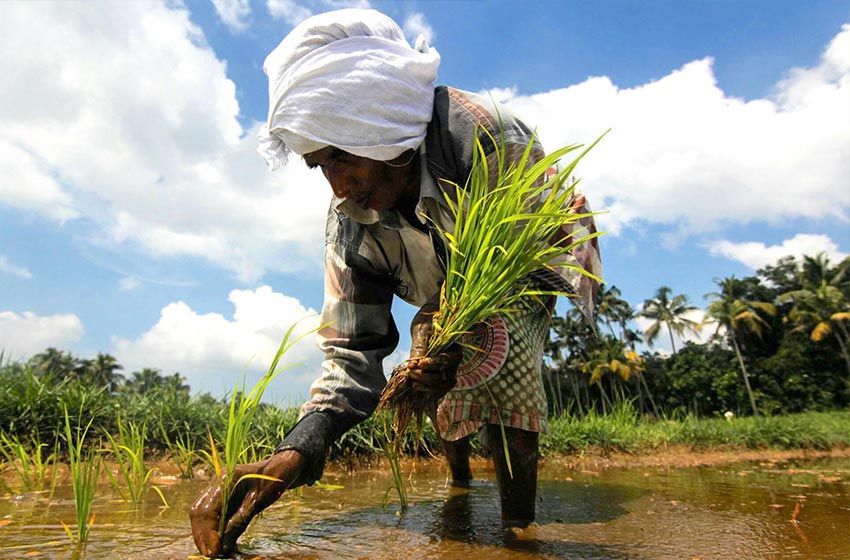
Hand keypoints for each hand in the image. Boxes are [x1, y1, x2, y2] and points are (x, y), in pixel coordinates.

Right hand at [189, 450, 305, 557]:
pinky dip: (214, 531)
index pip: (207, 510)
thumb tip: (224, 546)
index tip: (214, 551)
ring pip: (202, 515)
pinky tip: (221, 545)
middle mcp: (216, 483)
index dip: (208, 533)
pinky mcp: (221, 497)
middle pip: (199, 513)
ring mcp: (217, 489)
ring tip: (215, 554)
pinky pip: (212, 515)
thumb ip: (240, 521)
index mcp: (225, 479)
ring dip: (206, 535)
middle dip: (202, 536)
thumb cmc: (274, 479)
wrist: (281, 467)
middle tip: (211, 556)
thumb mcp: (259, 501)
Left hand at [404, 306, 461, 398]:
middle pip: (444, 377)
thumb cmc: (427, 323)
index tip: (417, 363)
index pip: (446, 361)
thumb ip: (421, 346)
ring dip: (427, 386)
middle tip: (410, 371)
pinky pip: (439, 391)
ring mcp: (448, 372)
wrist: (428, 324)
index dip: (431, 364)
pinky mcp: (440, 378)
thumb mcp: (423, 330)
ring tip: (412, 381)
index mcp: (455, 349)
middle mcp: (455, 364)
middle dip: (426, 376)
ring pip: (442, 387)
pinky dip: (428, 392)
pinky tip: (416, 386)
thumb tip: (416, 363)